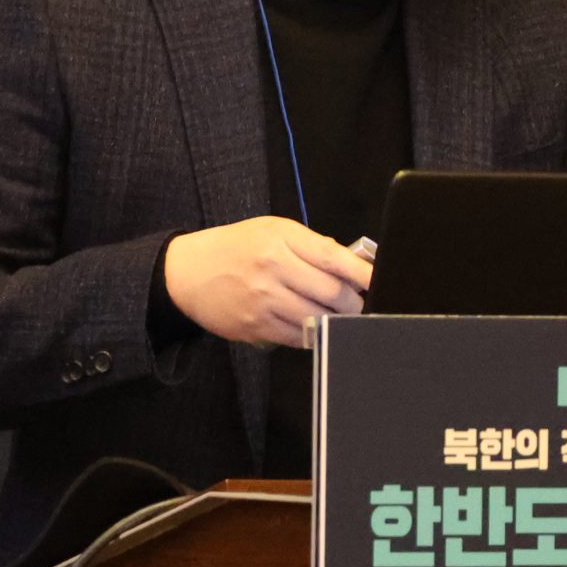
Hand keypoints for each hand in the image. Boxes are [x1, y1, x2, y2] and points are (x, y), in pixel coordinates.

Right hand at [162, 217, 375, 348]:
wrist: (188, 272)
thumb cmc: (235, 247)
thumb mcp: (272, 230)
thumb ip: (312, 245)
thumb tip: (353, 263)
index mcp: (280, 240)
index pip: (334, 258)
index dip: (363, 274)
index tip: (379, 281)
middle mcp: (273, 270)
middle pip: (333, 294)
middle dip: (354, 302)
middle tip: (358, 302)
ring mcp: (264, 301)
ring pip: (319, 319)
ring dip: (336, 320)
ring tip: (339, 314)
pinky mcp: (256, 327)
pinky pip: (299, 336)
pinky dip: (313, 333)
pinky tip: (314, 324)